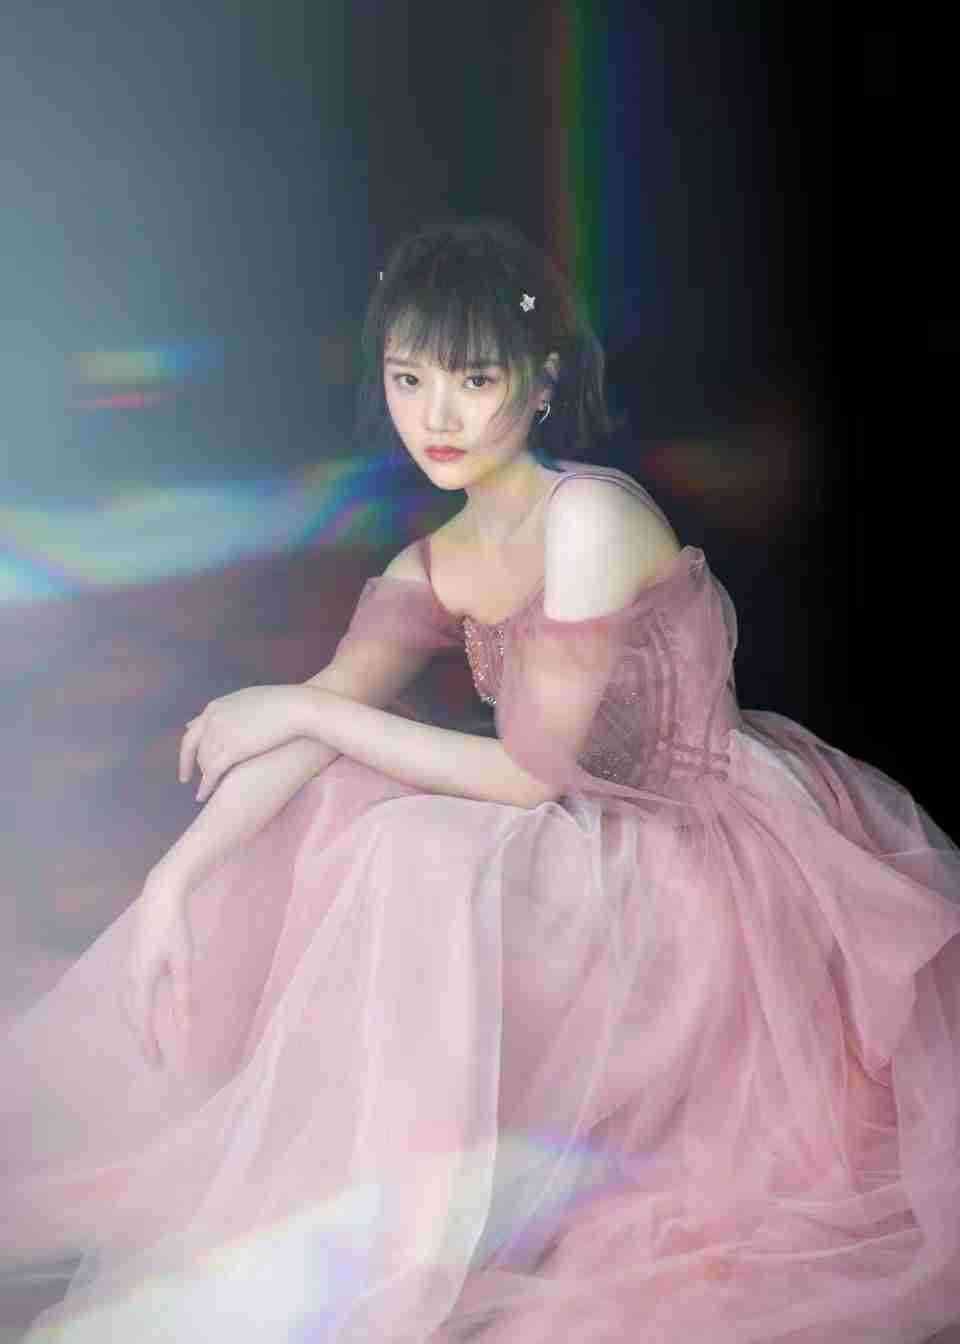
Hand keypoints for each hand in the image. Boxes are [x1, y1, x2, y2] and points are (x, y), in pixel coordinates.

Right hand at [124, 865, 192, 1067]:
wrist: (159, 898)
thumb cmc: (175, 928)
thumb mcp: (184, 961)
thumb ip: (183, 994)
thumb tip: (186, 1025)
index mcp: (142, 979)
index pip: (143, 1021)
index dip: (148, 1044)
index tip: (156, 1064)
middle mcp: (129, 978)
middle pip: (131, 1017)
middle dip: (142, 1040)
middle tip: (154, 1061)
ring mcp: (126, 969)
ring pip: (126, 1007)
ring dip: (135, 1026)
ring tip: (147, 1043)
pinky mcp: (129, 962)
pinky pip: (126, 995)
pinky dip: (132, 1011)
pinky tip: (140, 1013)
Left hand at [180, 685, 311, 801]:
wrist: (294, 707)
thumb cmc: (281, 703)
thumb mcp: (250, 701)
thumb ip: (233, 711)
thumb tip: (231, 718)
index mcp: (216, 707)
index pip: (195, 729)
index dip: (192, 745)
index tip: (189, 755)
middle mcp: (211, 720)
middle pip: (190, 746)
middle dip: (186, 763)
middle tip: (185, 777)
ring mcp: (218, 734)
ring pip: (203, 762)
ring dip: (203, 777)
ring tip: (204, 790)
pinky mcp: (230, 750)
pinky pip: (210, 774)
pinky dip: (205, 787)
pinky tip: (203, 796)